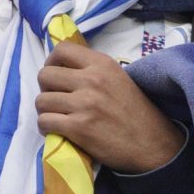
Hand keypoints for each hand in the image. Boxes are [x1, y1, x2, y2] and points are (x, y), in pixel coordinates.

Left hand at [36, 41, 185, 173]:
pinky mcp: (78, 127)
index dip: (51, 62)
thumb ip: (94, 71)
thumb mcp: (119, 79)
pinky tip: (59, 130)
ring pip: (41, 101)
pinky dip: (47, 127)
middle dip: (45, 88)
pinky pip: (44, 122)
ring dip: (45, 110)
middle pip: (45, 75)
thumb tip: (64, 69)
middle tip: (56, 99)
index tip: (55, 74)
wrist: (151, 144)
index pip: (62, 49)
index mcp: (102, 64)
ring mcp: (84, 104)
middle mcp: (92, 80)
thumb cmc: (136, 112)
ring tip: (58, 116)